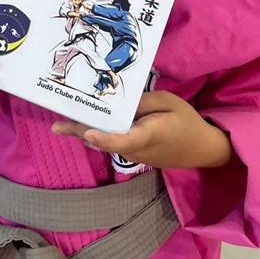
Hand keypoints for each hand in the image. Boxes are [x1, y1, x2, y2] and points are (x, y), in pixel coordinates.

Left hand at [52, 91, 232, 169]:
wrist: (203, 149)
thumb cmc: (187, 122)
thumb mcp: (169, 102)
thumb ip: (143, 102)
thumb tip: (118, 103)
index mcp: (149, 135)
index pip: (123, 140)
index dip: (104, 138)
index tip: (87, 132)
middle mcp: (137, 150)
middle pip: (105, 142)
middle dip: (81, 132)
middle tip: (57, 125)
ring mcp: (135, 156)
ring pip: (107, 144)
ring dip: (88, 132)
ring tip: (64, 121)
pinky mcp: (135, 156)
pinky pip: (113, 144)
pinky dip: (100, 134)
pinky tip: (88, 123)